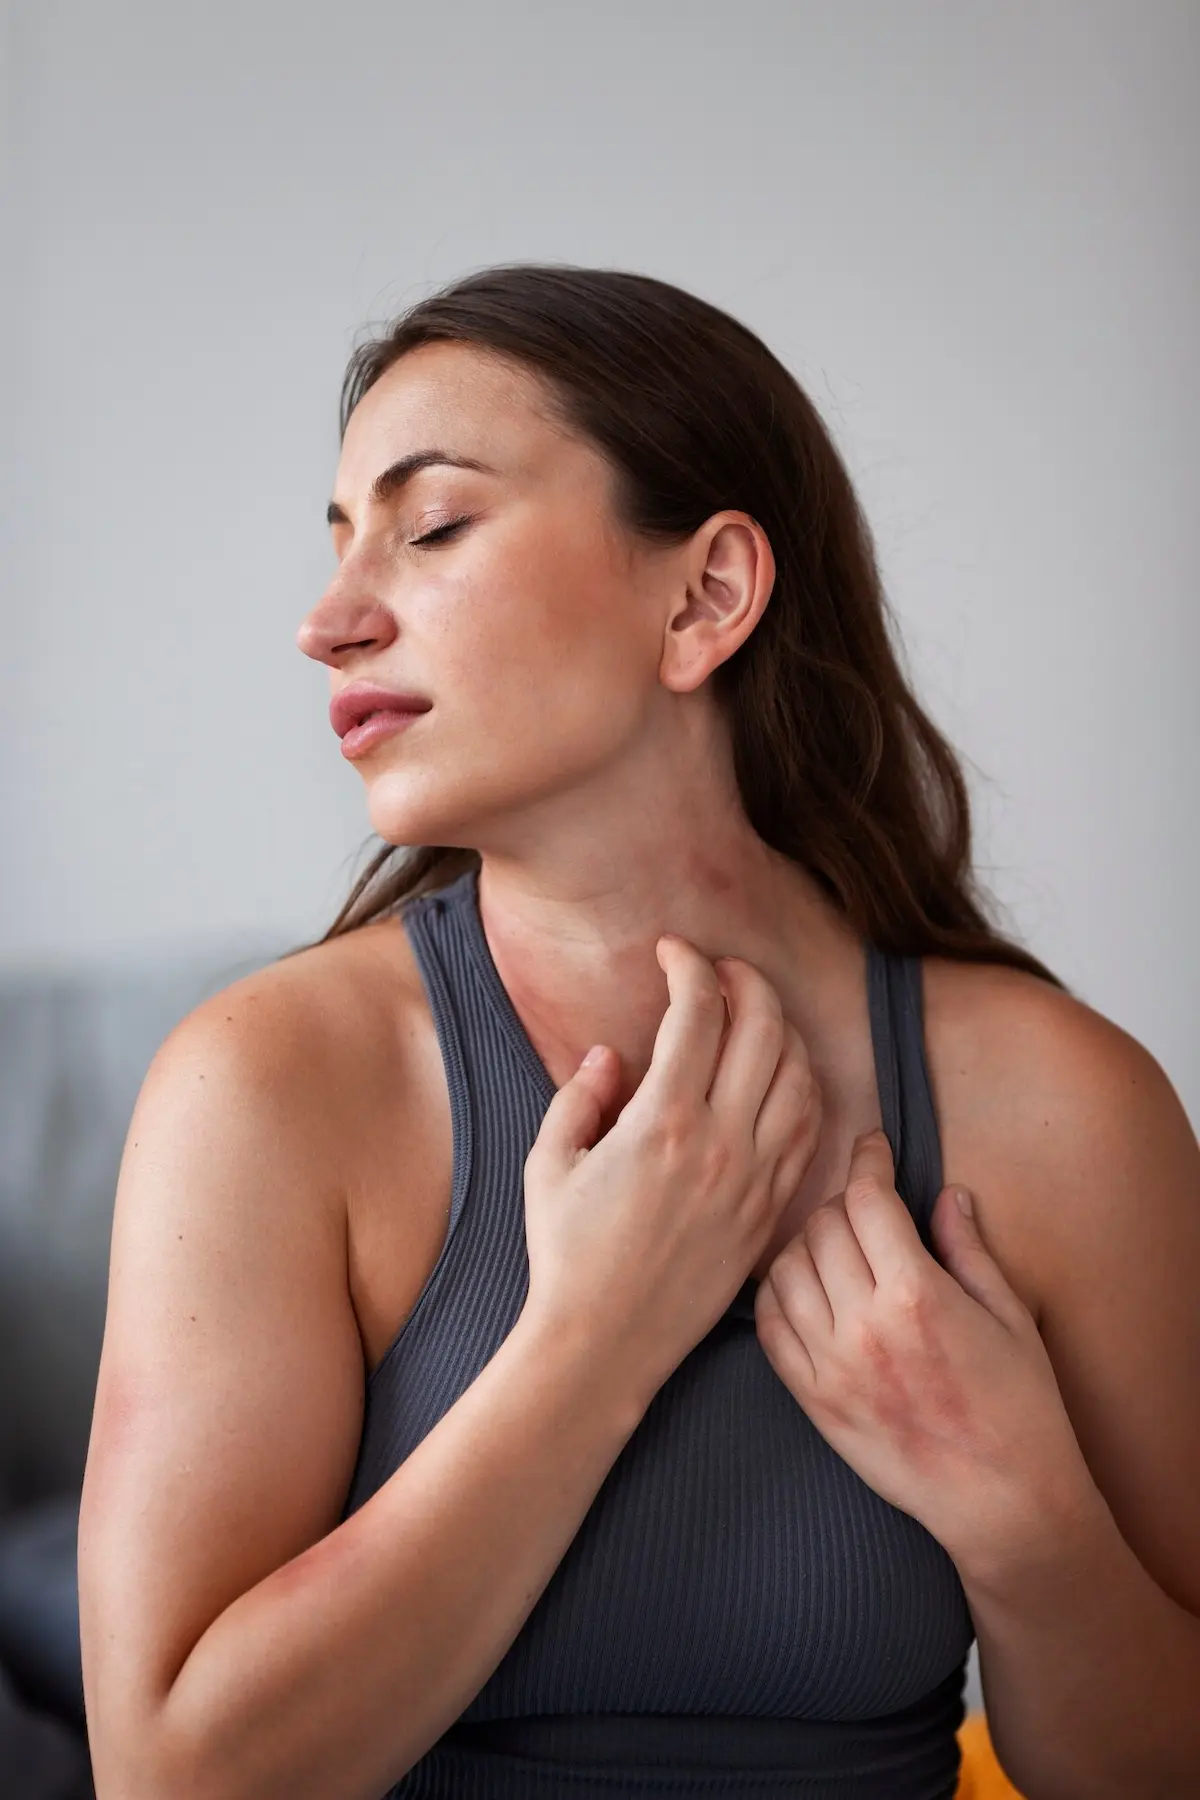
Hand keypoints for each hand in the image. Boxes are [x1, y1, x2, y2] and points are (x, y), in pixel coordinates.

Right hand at [522, 938, 822, 1405]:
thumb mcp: (549, 1164)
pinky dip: (803, 1087)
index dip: (689, 964)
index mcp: (661, 1122)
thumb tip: (610, 1055)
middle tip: (720, 971)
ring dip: (780, 1030)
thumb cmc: (565, 1254)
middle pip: (763, 1029)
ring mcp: (755, 1178)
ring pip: (799, 1075)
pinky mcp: (770, 1211)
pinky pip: (809, 1130)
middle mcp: (721, 1143)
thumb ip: (579, 1096)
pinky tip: (779, 1077)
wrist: (604, 1343)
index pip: (698, 1012)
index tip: (671, 950)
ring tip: (751, 1017)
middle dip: (746, 980)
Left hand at [753, 1128, 1094, 1564]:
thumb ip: (968, 1249)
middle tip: (863, 1205)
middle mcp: (864, 1324)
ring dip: (806, 1244)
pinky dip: (776, 1293)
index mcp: (917, 1295)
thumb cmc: (1021, 1407)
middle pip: (822, 1227)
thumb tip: (947, 1195)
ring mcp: (831, 1365)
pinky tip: (800, 1285)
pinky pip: (769, 1327)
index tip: (873, 1148)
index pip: (867, 1199)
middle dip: (842, 1201)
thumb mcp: (1010, 1316)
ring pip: (786, 1269)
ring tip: (834, 1245)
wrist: (1003, 1502)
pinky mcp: (813, 1400)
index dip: (868, 1161)